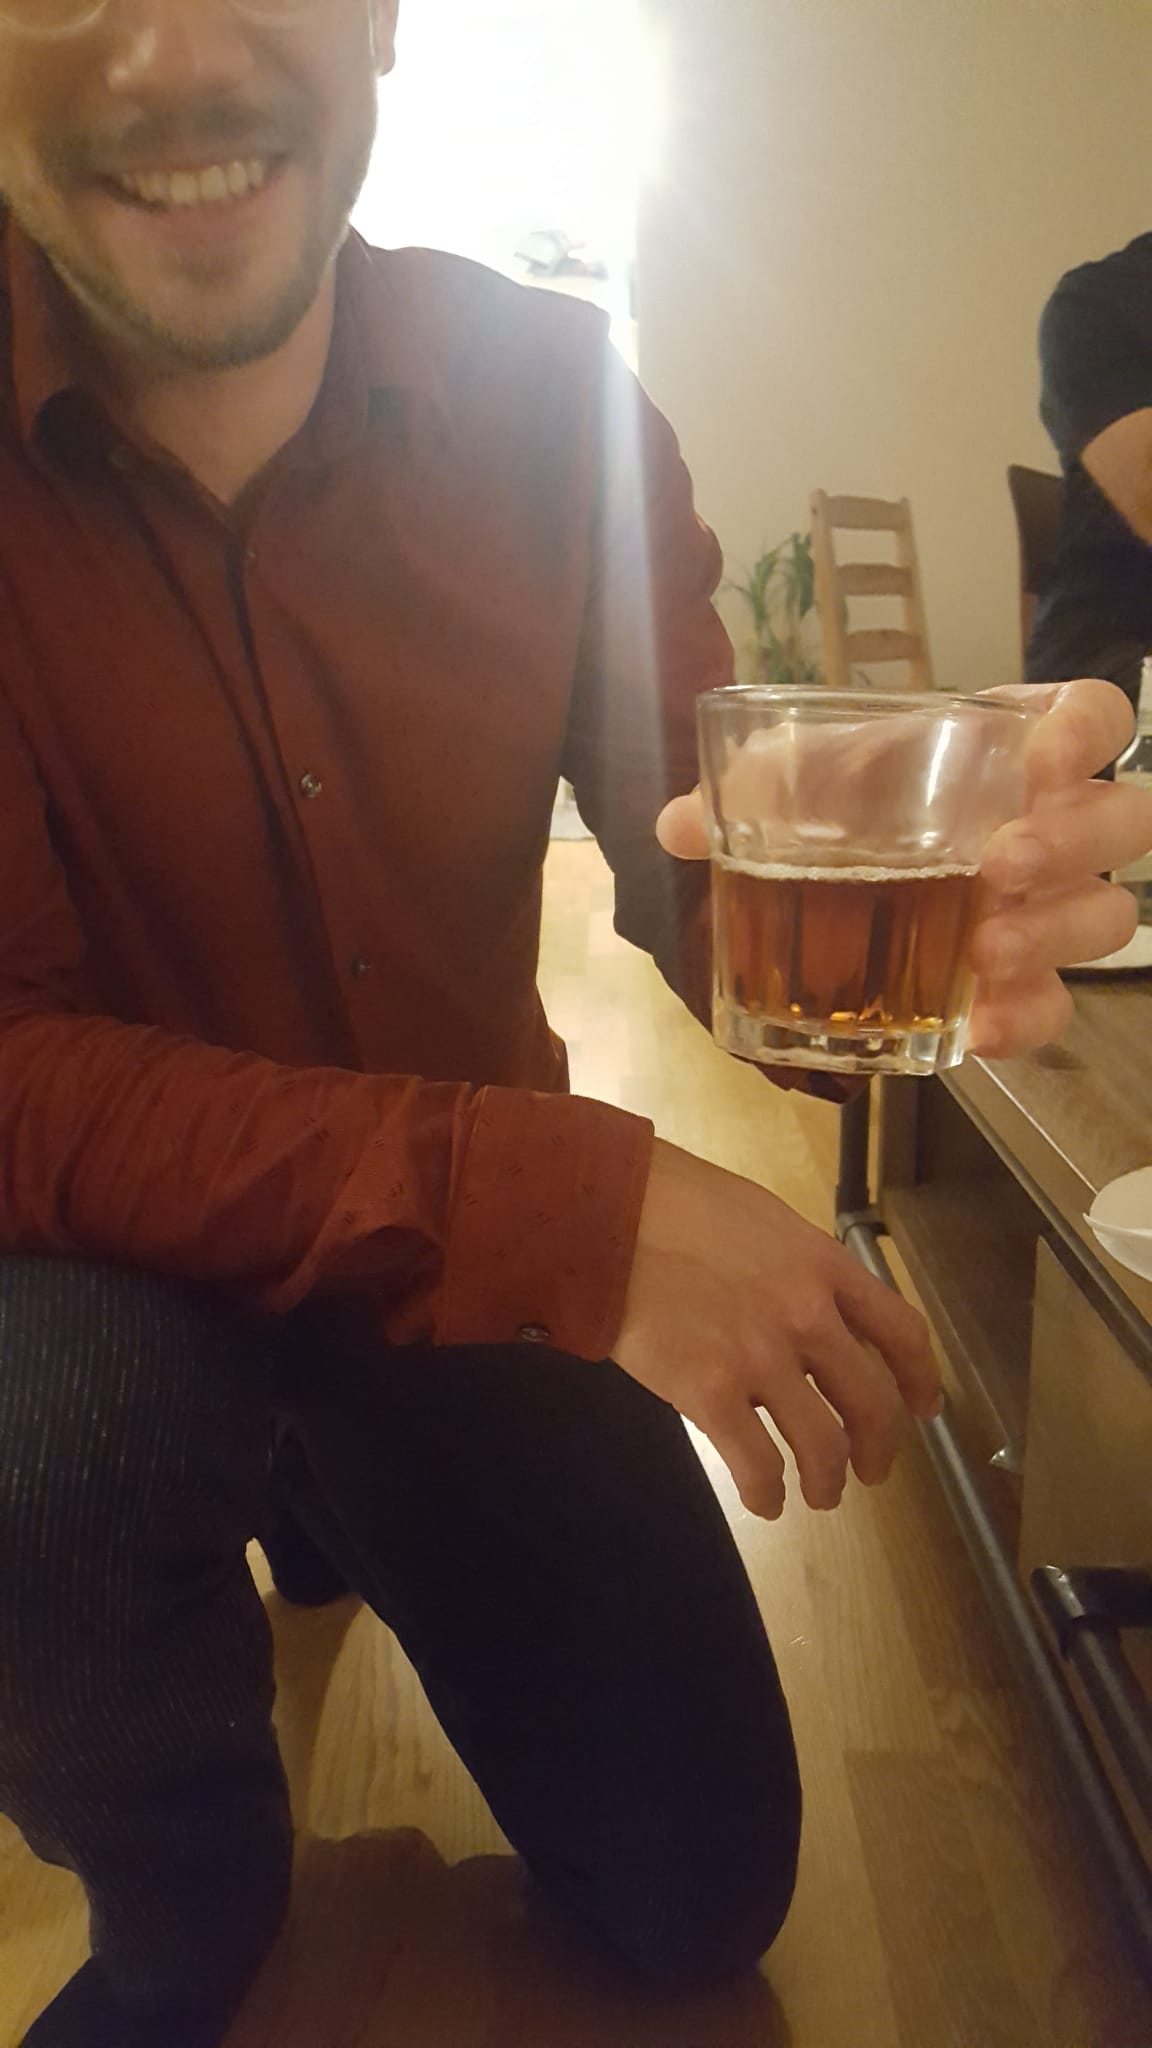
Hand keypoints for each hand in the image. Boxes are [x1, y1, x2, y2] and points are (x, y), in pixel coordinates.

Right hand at [614, 1137, 940, 1518]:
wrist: (609, 1213)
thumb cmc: (673, 1202)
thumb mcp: (762, 1220)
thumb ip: (797, 1266)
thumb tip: (811, 1307)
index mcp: (824, 1266)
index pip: (900, 1331)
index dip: (919, 1379)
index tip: (922, 1409)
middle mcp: (808, 1317)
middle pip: (870, 1403)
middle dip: (877, 1448)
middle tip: (870, 1471)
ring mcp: (761, 1358)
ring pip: (823, 1446)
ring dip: (827, 1482)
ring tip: (819, 1495)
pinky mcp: (710, 1393)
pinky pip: (757, 1464)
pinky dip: (766, 1494)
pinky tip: (763, 1501)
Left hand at [657, 678, 1151, 1059]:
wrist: (821, 890)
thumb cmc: (834, 803)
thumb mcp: (790, 782)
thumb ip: (747, 788)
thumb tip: (674, 824)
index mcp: (1009, 746)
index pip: (1094, 716)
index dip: (1089, 730)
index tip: (1044, 757)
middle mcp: (1053, 821)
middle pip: (1124, 821)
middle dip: (1075, 842)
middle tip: (1001, 864)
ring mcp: (1050, 906)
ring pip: (1107, 916)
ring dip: (1054, 932)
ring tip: (983, 947)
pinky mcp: (1026, 983)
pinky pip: (1056, 1007)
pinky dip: (1024, 1020)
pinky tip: (977, 1029)